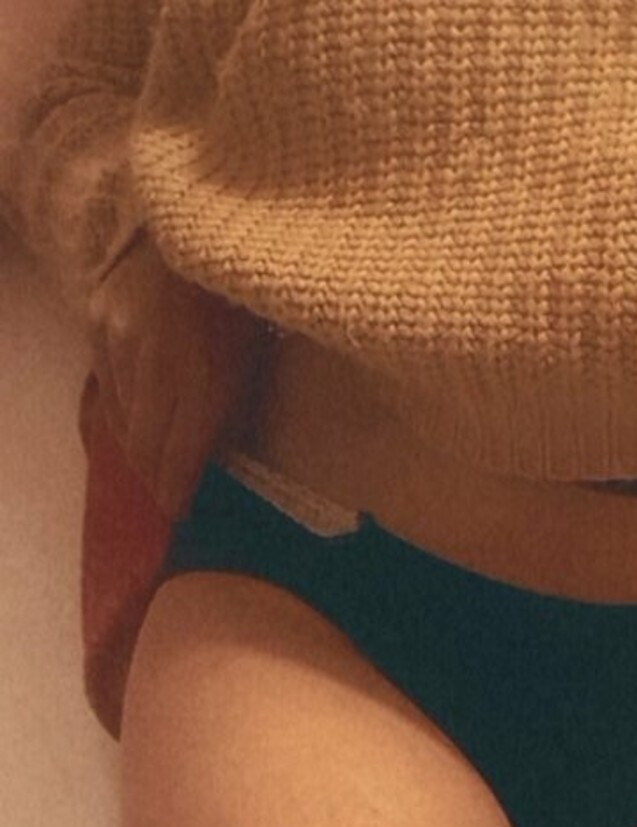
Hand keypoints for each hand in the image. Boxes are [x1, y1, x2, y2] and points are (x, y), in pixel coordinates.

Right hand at [86, 231, 268, 519]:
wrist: (204, 221)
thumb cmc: (244, 296)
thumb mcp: (255, 361)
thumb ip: (231, 414)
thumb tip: (211, 460)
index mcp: (203, 379)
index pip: (178, 456)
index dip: (176, 491)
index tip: (179, 511)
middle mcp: (153, 364)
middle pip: (143, 444)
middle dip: (154, 476)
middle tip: (164, 493)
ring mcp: (119, 339)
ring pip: (119, 416)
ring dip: (135, 442)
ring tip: (150, 458)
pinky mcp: (97, 318)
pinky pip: (105, 382)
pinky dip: (120, 405)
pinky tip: (134, 413)